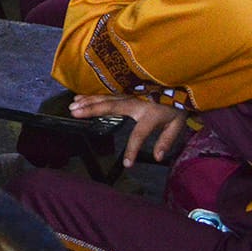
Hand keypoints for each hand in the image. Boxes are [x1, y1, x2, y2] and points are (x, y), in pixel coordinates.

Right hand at [69, 93, 191, 168]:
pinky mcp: (125, 90)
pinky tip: (79, 97)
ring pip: (106, 97)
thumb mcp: (176, 125)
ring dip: (88, 101)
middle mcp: (137, 102)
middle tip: (75, 113)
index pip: (139, 134)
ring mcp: (129, 94)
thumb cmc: (175, 108)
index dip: (132, 149)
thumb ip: (166, 141)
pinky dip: (91, 95)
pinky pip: (106, 92)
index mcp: (151, 114)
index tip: (127, 164)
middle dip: (92, 110)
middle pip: (112, 106)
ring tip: (73, 106)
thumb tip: (157, 157)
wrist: (178, 86)